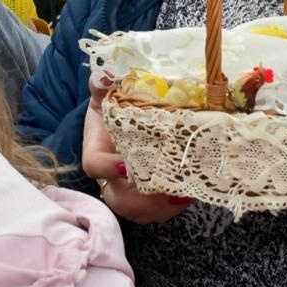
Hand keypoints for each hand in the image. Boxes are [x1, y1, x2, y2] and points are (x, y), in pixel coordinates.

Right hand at [81, 79, 190, 225]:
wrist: (122, 118)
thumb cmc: (114, 106)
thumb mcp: (106, 92)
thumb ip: (102, 83)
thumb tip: (106, 76)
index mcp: (97, 149)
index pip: (94, 165)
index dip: (108, 169)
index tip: (126, 164)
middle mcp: (111, 175)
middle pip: (118, 200)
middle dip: (141, 202)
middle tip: (166, 192)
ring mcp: (130, 188)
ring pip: (139, 210)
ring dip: (162, 207)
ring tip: (185, 194)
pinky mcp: (150, 193)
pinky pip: (158, 209)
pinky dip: (174, 205)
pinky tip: (192, 192)